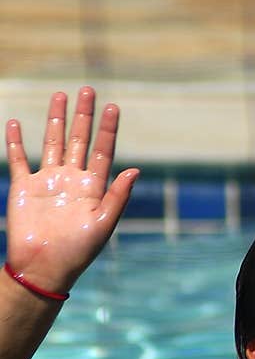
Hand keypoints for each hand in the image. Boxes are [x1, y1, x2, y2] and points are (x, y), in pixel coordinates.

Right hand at [5, 87, 138, 294]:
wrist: (43, 268)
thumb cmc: (77, 251)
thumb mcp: (103, 224)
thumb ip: (118, 196)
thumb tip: (135, 169)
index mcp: (93, 187)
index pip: (103, 150)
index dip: (108, 129)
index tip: (113, 107)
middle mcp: (72, 179)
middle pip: (79, 139)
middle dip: (83, 115)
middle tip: (87, 90)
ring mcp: (47, 181)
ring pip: (52, 142)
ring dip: (55, 119)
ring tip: (60, 95)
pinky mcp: (23, 187)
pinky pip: (19, 159)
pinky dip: (16, 141)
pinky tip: (15, 122)